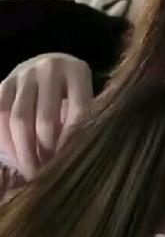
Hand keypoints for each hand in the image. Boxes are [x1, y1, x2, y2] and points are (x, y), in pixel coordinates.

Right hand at [0, 53, 92, 179]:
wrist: (51, 63)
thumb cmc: (73, 89)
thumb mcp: (85, 96)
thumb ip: (84, 120)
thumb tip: (76, 160)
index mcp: (77, 71)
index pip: (77, 111)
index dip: (71, 142)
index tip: (67, 165)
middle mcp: (50, 67)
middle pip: (45, 119)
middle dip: (45, 151)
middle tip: (47, 173)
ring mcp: (24, 74)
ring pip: (19, 120)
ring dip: (24, 151)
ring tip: (32, 171)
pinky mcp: (4, 82)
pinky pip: (0, 117)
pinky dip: (7, 142)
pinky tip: (17, 159)